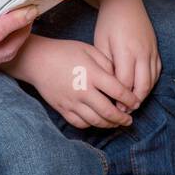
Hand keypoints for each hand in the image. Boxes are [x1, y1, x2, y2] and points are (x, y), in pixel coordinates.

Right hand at [11, 33, 140, 129]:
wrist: (37, 60)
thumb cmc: (65, 52)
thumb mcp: (89, 50)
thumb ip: (107, 64)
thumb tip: (120, 80)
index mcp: (92, 74)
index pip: (118, 92)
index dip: (130, 100)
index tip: (136, 103)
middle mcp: (83, 91)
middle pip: (108, 112)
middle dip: (122, 118)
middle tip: (129, 120)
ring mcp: (72, 102)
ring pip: (95, 121)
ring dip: (109, 125)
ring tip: (116, 123)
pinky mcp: (62, 109)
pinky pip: (80, 123)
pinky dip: (91, 125)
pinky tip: (97, 121)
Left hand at [93, 0, 161, 107]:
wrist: (125, 3)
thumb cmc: (108, 23)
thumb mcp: (100, 43)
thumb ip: (106, 66)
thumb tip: (109, 88)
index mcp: (126, 51)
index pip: (125, 83)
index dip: (120, 98)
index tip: (112, 106)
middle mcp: (142, 52)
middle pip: (142, 85)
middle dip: (134, 101)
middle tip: (124, 111)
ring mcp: (151, 51)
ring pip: (152, 80)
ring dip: (143, 94)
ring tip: (131, 104)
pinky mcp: (156, 49)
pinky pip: (157, 72)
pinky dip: (150, 83)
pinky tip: (141, 89)